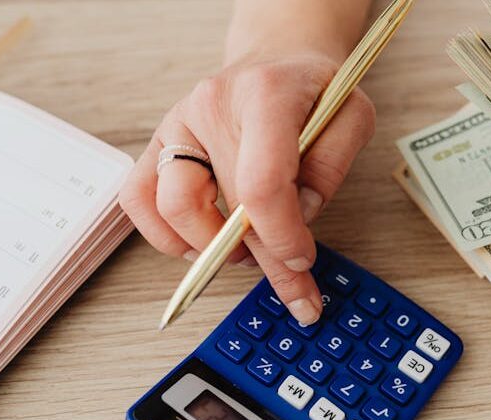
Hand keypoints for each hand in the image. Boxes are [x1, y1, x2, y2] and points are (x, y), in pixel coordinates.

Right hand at [119, 53, 375, 323]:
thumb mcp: (351, 116)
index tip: (302, 261)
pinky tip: (203, 244)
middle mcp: (211, 106)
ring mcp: (178, 124)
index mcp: (265, 95)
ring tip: (248, 252)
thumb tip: (298, 218)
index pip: (262, 182)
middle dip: (265, 260)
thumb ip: (332, 166)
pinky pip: (138, 200)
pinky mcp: (159, 143)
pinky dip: (166, 235)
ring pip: (172, 208)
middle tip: (295, 289)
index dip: (282, 236)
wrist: (278, 59)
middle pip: (226, 206)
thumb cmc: (314, 91)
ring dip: (211, 248)